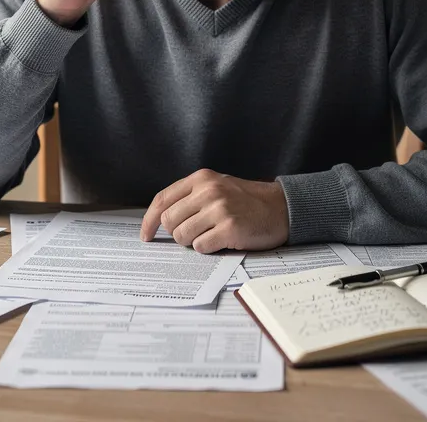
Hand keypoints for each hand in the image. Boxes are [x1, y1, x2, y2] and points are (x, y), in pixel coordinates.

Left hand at [141, 169, 289, 253]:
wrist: (281, 208)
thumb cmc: (247, 200)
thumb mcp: (217, 186)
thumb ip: (191, 196)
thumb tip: (161, 218)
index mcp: (202, 178)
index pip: (163, 200)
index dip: (149, 220)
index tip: (146, 235)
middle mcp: (208, 191)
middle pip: (170, 221)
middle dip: (177, 233)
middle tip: (195, 233)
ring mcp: (219, 210)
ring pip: (182, 236)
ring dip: (193, 241)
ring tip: (212, 234)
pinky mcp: (230, 229)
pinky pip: (201, 247)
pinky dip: (208, 248)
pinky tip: (222, 240)